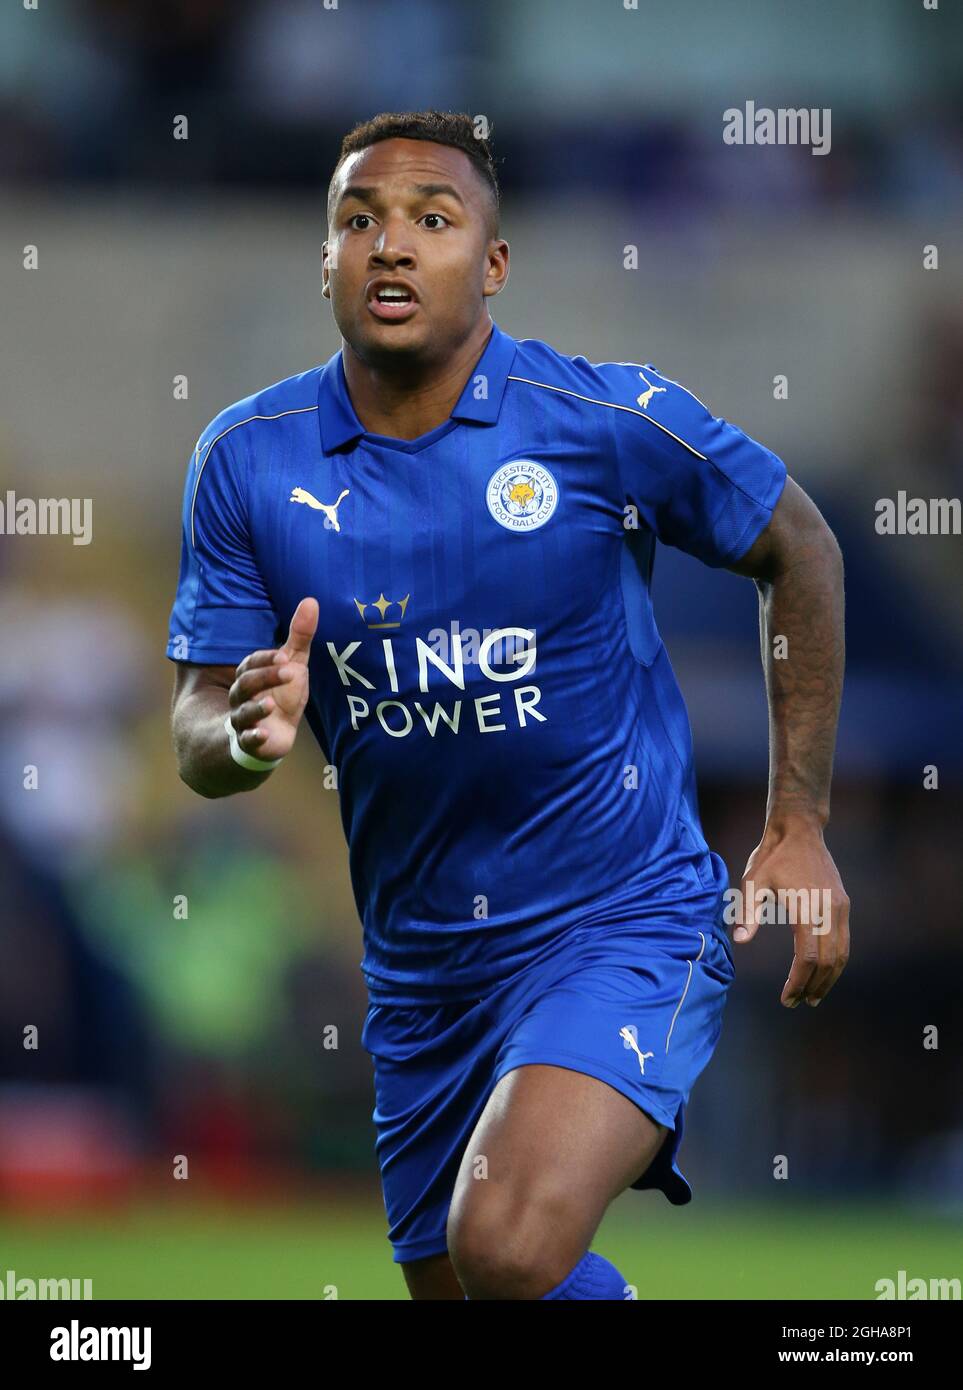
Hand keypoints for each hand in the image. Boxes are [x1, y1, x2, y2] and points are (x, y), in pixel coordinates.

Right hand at [227, 597, 318, 762]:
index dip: (267, 659)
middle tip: (290, 672)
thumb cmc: (281, 694)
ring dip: (256, 707)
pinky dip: (254, 737)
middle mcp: (242, 696)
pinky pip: (247, 740)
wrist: (271, 735)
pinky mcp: (250, 742)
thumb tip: (311, 600)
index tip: (286, 656)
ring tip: (271, 704)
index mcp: (251, 675)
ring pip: (242, 712)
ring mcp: (244, 719)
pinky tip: (263, 735)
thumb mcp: (293, 666)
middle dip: (266, 676)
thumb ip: (300, 636)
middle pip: (244, 683)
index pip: (252, 663)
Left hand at [734, 818, 849, 1007]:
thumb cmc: (771, 857)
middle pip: (828, 961)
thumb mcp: (752, 881)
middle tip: (797, 1003)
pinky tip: (823, 973)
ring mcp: (840, 908)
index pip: (808, 957)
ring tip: (812, 996)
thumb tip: (740, 941)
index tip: (787, 998)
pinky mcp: (843, 905)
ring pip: (841, 954)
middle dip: (813, 986)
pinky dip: (836, 962)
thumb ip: (748, 912)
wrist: (799, 831)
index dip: (798, 982)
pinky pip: (844, 941)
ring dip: (829, 979)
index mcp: (806, 907)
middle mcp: (829, 910)